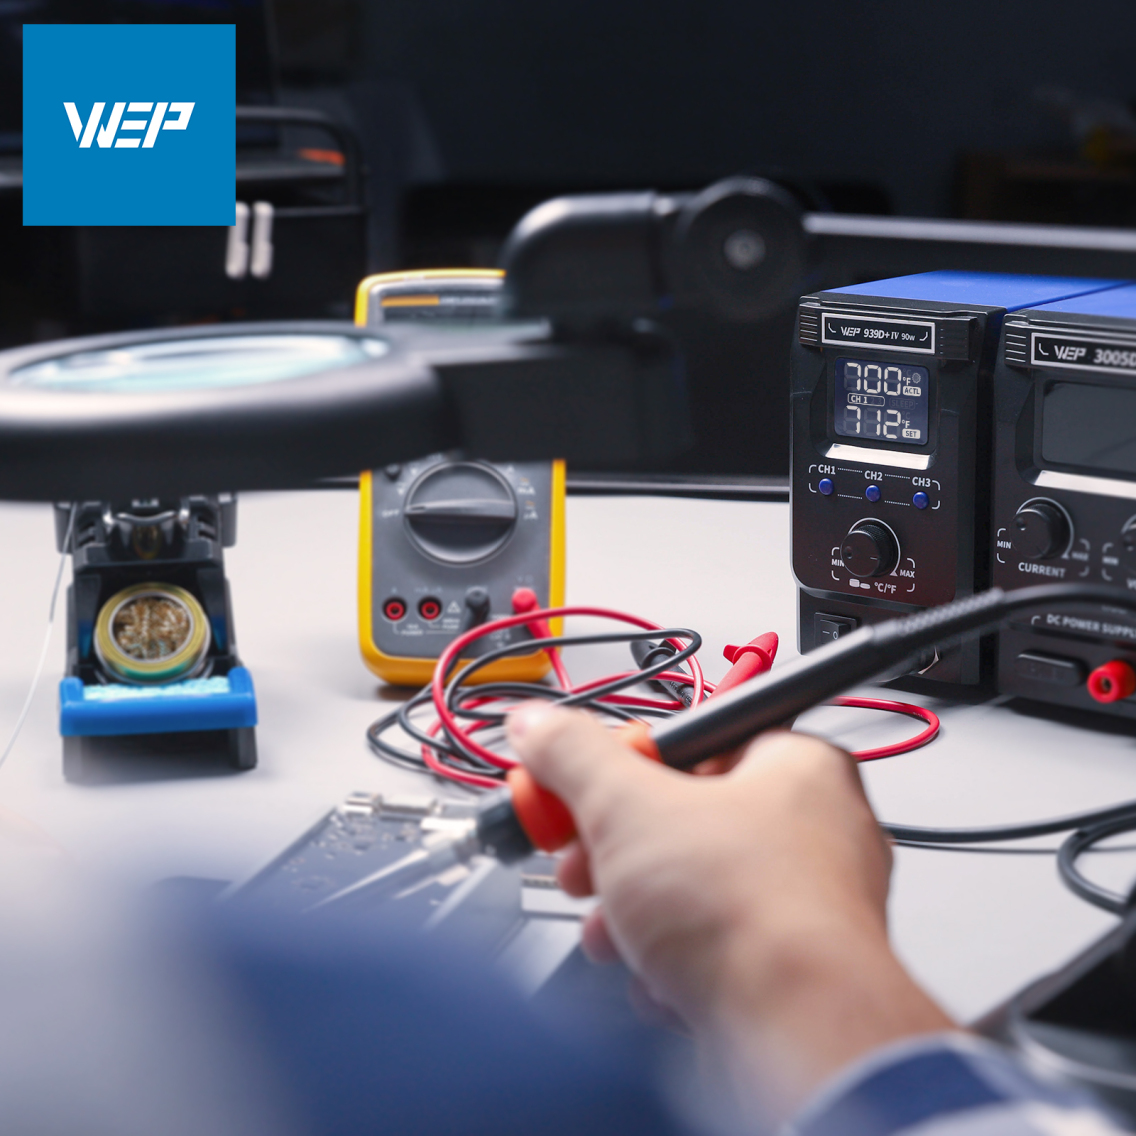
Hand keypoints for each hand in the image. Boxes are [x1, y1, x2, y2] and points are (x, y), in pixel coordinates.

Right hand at [506, 704, 954, 1117]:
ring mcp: (805, 907)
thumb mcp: (627, 805)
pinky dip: (672, 962)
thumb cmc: (753, 915)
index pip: (691, 741)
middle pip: (683, 820)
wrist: (794, 1040)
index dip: (619, 765)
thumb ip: (573, 755)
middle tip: (581, 863)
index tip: (571, 783)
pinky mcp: (789, 973)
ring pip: (691, 892)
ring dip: (632, 913)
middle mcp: (816, 831)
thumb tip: (541, 726)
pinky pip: (712, 950)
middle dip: (613, 851)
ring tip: (614, 929)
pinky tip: (656, 974)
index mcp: (797, 766)